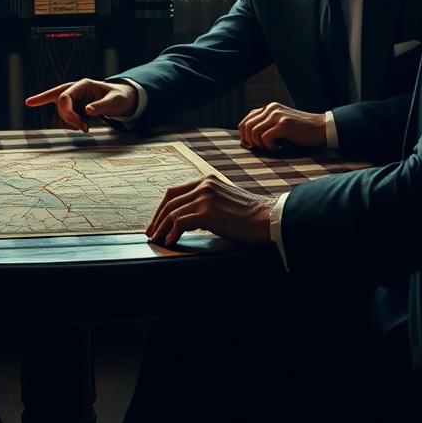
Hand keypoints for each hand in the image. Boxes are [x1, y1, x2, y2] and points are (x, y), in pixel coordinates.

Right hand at [24, 78, 138, 132]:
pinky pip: (62, 114)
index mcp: (83, 85)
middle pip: (60, 104)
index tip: (76, 123)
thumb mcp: (115, 102)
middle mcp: (74, 90)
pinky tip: (50, 112)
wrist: (121, 100)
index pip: (65, 95)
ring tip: (86, 128)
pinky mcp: (72, 107)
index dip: (65, 110)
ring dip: (69, 122)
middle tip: (84, 129)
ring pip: (60, 112)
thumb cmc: (119, 98)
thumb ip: (102, 106)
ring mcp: (72, 98)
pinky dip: (67, 122)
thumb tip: (87, 111)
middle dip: (69, 118)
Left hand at [145, 175, 273, 247]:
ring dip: (162, 228)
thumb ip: (208, 203)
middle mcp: (204, 184)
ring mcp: (205, 197)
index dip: (162, 207)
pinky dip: (172, 233)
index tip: (157, 220)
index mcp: (207, 180)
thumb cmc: (251, 215)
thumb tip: (190, 219)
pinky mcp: (207, 212)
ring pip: (173, 212)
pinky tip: (170, 242)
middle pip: (170, 200)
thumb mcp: (225, 201)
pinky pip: (180, 222)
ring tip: (158, 240)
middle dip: (157, 217)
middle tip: (151, 232)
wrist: (270, 218)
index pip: (175, 191)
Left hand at [238, 103, 325, 150]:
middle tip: (259, 149)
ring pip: (254, 132)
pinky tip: (277, 148)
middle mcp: (271, 109)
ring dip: (259, 144)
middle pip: (247, 125)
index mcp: (270, 108)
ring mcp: (277, 115)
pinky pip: (265, 137)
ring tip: (270, 148)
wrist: (322, 128)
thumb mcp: (282, 123)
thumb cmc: (302, 131)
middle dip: (249, 140)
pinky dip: (268, 146)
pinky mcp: (283, 125)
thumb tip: (250, 137)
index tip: (251, 145)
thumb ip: (268, 124)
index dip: (244, 134)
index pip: (247, 119)